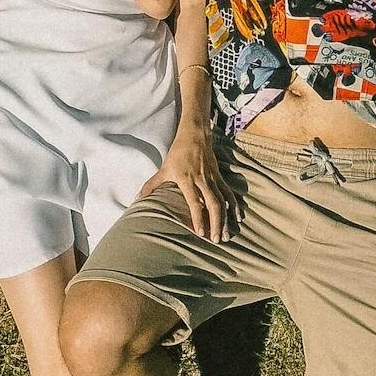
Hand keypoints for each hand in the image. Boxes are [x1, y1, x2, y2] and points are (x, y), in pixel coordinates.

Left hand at [143, 117, 238, 240]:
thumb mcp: (163, 168)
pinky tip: (238, 217)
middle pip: (213, 204)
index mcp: (187, 179)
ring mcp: (213, 178)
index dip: (198, 217)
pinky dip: (235, 206)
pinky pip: (229, 193)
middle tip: (216, 240)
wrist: (195, 135)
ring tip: (226, 235)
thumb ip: (151, 185)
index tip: (200, 233)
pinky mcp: (220, 176)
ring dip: (226, 219)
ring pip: (223, 201)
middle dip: (216, 223)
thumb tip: (137, 198)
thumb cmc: (178, 152)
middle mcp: (202, 180)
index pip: (195, 202)